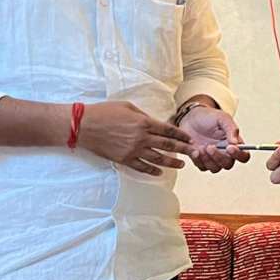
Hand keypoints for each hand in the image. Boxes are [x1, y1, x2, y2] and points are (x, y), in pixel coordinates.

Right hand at [78, 100, 193, 175]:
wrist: (84, 126)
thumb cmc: (105, 112)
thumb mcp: (128, 107)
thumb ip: (143, 116)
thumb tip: (153, 123)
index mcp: (144, 123)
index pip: (168, 130)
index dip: (181, 135)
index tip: (189, 139)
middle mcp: (141, 138)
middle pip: (167, 145)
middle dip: (183, 149)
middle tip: (195, 153)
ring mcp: (133, 150)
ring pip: (157, 158)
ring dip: (171, 162)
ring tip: (182, 164)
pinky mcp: (124, 159)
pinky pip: (141, 167)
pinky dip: (152, 170)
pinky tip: (160, 172)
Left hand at [175, 104, 250, 171]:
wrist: (190, 118)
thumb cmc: (209, 117)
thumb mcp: (222, 118)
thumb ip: (231, 128)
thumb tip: (235, 142)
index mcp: (234, 144)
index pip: (243, 156)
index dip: (239, 155)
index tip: (230, 148)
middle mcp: (225, 154)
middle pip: (228, 165)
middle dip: (219, 157)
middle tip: (209, 147)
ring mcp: (213, 159)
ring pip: (215, 169)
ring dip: (207, 159)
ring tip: (201, 147)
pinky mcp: (201, 161)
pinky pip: (202, 167)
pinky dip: (198, 160)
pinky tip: (194, 150)